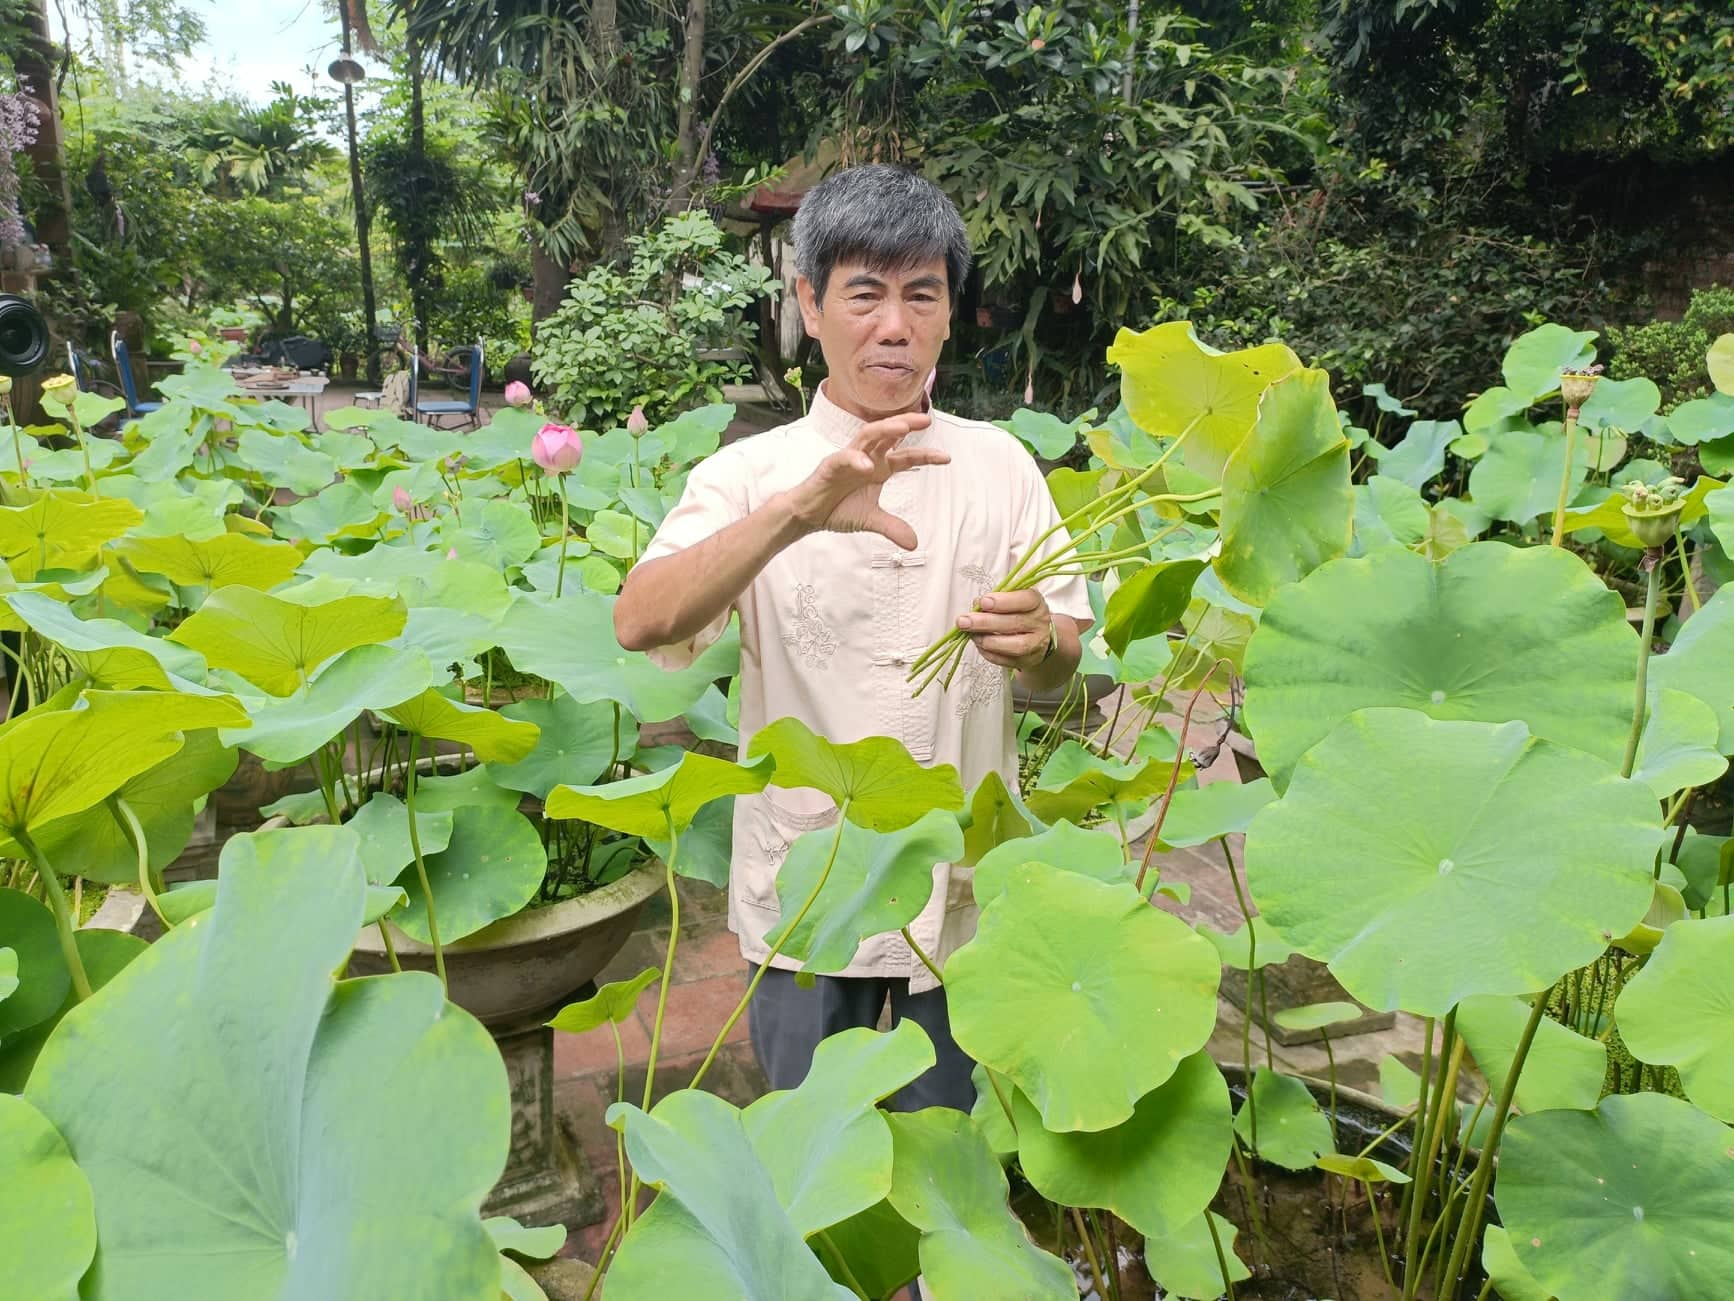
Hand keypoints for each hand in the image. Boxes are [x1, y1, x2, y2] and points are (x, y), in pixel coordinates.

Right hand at [781, 412, 948, 549]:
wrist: (809, 515)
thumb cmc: (837, 508)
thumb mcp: (871, 520)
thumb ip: (892, 528)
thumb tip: (914, 544)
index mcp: (879, 468)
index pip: (906, 457)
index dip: (925, 456)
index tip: (946, 458)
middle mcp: (867, 459)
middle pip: (888, 434)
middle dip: (906, 424)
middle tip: (925, 419)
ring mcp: (848, 459)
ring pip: (868, 436)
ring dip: (885, 430)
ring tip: (902, 427)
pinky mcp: (830, 465)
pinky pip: (844, 458)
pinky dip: (856, 460)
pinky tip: (867, 466)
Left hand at [957, 588, 1053, 670]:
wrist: (1034, 638)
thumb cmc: (1019, 614)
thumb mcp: (1010, 600)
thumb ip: (994, 600)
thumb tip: (976, 604)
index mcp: (1036, 603)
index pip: (1026, 600)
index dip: (1004, 601)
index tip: (984, 602)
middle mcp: (1039, 624)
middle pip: (1015, 623)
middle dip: (986, 622)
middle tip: (964, 621)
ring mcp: (1034, 644)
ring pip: (1014, 645)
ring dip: (987, 640)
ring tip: (970, 634)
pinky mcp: (1025, 661)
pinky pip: (1005, 660)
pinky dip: (988, 652)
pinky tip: (978, 644)